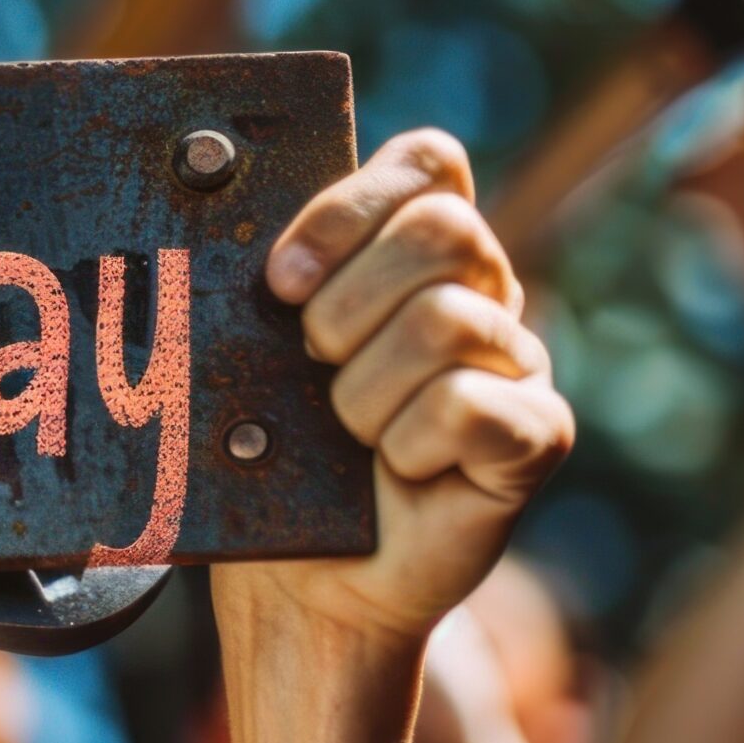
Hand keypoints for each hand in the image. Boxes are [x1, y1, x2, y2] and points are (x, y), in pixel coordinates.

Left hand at [215, 129, 574, 644]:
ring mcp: (519, 362)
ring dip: (364, 392)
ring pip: (448, 321)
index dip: (351, 207)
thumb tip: (206, 213)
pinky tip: (397, 470)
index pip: (428, 163)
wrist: (304, 579)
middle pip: (445, 229)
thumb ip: (262, 283)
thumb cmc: (273, 456)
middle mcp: (483, 293)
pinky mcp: (536, 435)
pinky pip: (471, 404)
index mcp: (415, 255)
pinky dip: (409, 444)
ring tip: (346, 434)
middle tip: (309, 366)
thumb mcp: (253, 354)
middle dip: (349, 305)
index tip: (280, 281)